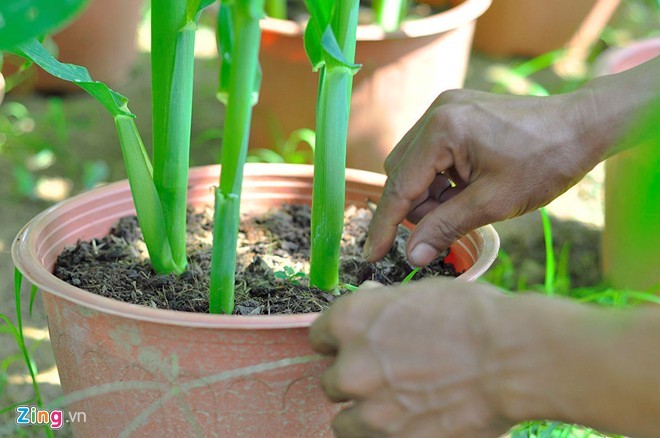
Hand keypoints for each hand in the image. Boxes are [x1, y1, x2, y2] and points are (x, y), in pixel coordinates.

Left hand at [309, 278, 512, 436]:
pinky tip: (413, 422)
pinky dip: (387, 435)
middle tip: (388, 378)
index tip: (352, 350)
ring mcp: (370, 411)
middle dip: (356, 380)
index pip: (319, 338)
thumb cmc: (473, 317)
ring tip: (400, 407)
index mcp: (350, 322)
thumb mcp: (419, 294)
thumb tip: (368, 298)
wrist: (514, 358)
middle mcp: (350, 367)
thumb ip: (381, 304)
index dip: (337, 344)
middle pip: (332, 382)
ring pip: (345, 421)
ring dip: (366, 415)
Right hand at [363, 89, 603, 266]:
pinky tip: (467, 187)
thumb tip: (411, 256)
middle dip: (417, 206)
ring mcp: (446, 108)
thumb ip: (446, 228)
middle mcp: (436, 112)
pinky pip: (431, 151)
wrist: (585, 125)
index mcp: (442, 130)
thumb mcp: (494, 202)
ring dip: (429, 192)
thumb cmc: (546, 161)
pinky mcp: (457, 112)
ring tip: (466, 203)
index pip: (399, 187)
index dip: (384, 225)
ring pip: (414, 164)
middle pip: (401, 173)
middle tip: (446, 226)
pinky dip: (441, 177)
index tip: (371, 255)